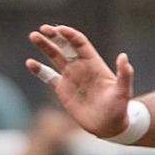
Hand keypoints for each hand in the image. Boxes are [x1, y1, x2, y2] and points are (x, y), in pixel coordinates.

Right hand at [27, 24, 134, 138]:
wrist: (109, 126)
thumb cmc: (119, 108)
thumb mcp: (123, 91)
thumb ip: (124, 74)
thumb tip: (123, 56)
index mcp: (94, 63)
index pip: (79, 43)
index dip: (69, 35)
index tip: (59, 30)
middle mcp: (80, 66)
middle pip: (65, 45)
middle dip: (54, 36)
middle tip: (42, 29)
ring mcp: (70, 77)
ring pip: (54, 56)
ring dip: (44, 46)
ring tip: (33, 36)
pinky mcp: (62, 90)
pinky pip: (48, 76)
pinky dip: (39, 70)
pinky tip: (30, 63)